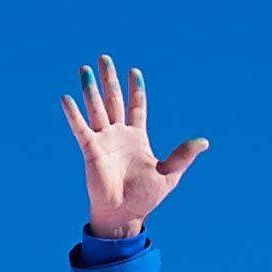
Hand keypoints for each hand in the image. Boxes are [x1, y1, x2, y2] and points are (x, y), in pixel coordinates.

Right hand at [62, 56, 208, 237]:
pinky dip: (74, 114)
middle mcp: (118, 135)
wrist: (125, 214)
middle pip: (113, 100)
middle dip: (109, 79)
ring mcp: (103, 140)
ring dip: (90, 89)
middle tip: (104, 58)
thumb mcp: (169, 174)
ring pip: (96, 108)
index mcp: (137, 138)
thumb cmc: (146, 197)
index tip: (134, 71)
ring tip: (84, 68)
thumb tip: (204, 141)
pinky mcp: (90, 149)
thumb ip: (183, 155)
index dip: (136, 90)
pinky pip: (80, 127)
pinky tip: (67, 98)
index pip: (137, 107)